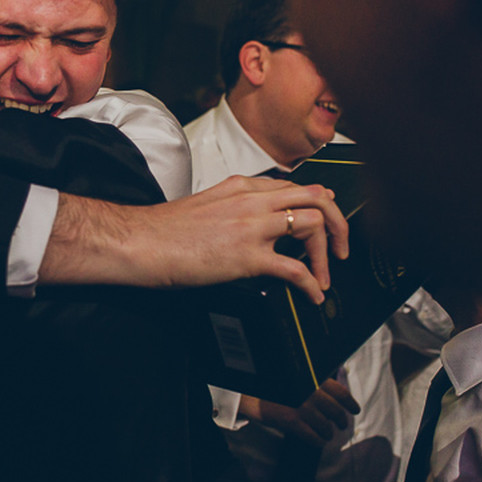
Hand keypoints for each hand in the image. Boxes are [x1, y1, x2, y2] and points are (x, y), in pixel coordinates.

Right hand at [45, 176, 348, 303]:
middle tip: (340, 248)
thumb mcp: (207, 204)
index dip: (317, 204)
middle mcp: (252, 200)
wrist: (141, 241)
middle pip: (316, 198)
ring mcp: (252, 226)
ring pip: (312, 225)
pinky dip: (311, 284)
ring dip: (326, 254)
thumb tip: (250, 223)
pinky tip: (312, 295)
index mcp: (242, 186)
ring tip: (324, 276)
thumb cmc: (164, 230)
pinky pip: (295, 268)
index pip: (294, 186)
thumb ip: (234, 206)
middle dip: (338, 223)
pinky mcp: (247, 256)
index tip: (325, 221)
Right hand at [253, 379, 359, 447]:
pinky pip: (313, 436)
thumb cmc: (272, 386)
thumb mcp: (295, 378)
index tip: (354, 410)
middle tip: (341, 425)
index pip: (340, 392)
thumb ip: (313, 383)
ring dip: (328, 433)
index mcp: (311, 378)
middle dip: (341, 420)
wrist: (247, 391)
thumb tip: (334, 398)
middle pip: (335, 411)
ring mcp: (300, 406)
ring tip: (327, 434)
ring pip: (325, 426)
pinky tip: (318, 442)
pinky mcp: (291, 420)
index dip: (350, 403)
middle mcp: (309, 391)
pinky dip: (318, 441)